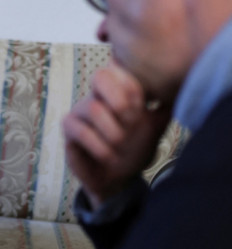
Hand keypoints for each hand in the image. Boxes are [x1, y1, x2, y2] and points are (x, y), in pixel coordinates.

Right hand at [62, 60, 172, 208]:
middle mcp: (95, 95)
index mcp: (116, 89)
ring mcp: (79, 111)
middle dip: (121, 102)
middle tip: (133, 124)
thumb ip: (164, 107)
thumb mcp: (154, 127)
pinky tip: (109, 156)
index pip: (120, 70)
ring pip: (93, 108)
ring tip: (121, 145)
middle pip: (100, 77)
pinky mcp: (68, 129)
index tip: (143, 111)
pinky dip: (99, 146)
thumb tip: (180, 87)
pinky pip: (81, 131)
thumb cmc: (134, 149)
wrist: (118, 179)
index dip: (133, 88)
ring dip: (113, 131)